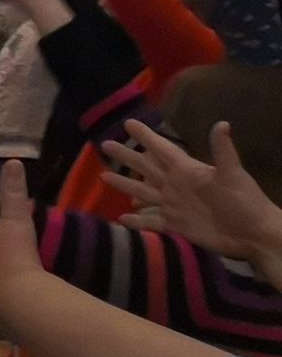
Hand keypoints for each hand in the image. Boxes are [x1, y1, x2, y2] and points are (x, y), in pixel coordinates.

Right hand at [101, 119, 281, 267]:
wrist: (252, 234)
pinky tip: (121, 218)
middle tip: (105, 144)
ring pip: (142, 191)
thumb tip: (222, 123)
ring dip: (124, 184)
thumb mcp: (233, 175)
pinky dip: (136, 220)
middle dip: (127, 156)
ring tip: (104, 176)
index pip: (162, 149)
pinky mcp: (175, 225)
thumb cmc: (244, 202)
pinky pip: (149, 221)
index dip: (146, 136)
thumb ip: (223, 151)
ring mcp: (174, 206)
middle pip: (145, 167)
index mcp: (187, 171)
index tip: (129, 123)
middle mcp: (176, 185)